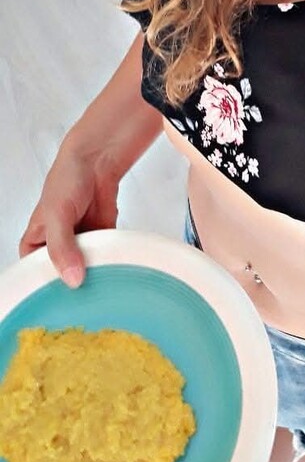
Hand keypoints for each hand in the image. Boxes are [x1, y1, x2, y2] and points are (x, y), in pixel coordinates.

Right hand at [19, 142, 119, 287]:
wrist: (98, 162)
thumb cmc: (68, 179)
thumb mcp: (57, 216)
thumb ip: (62, 248)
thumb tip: (72, 277)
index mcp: (35, 242)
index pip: (34, 274)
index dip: (44, 286)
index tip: (58, 299)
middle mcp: (56, 246)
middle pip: (62, 275)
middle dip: (72, 283)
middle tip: (82, 295)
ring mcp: (80, 245)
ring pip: (85, 270)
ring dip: (93, 275)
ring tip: (99, 283)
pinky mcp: (100, 241)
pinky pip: (104, 260)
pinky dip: (109, 263)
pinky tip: (113, 269)